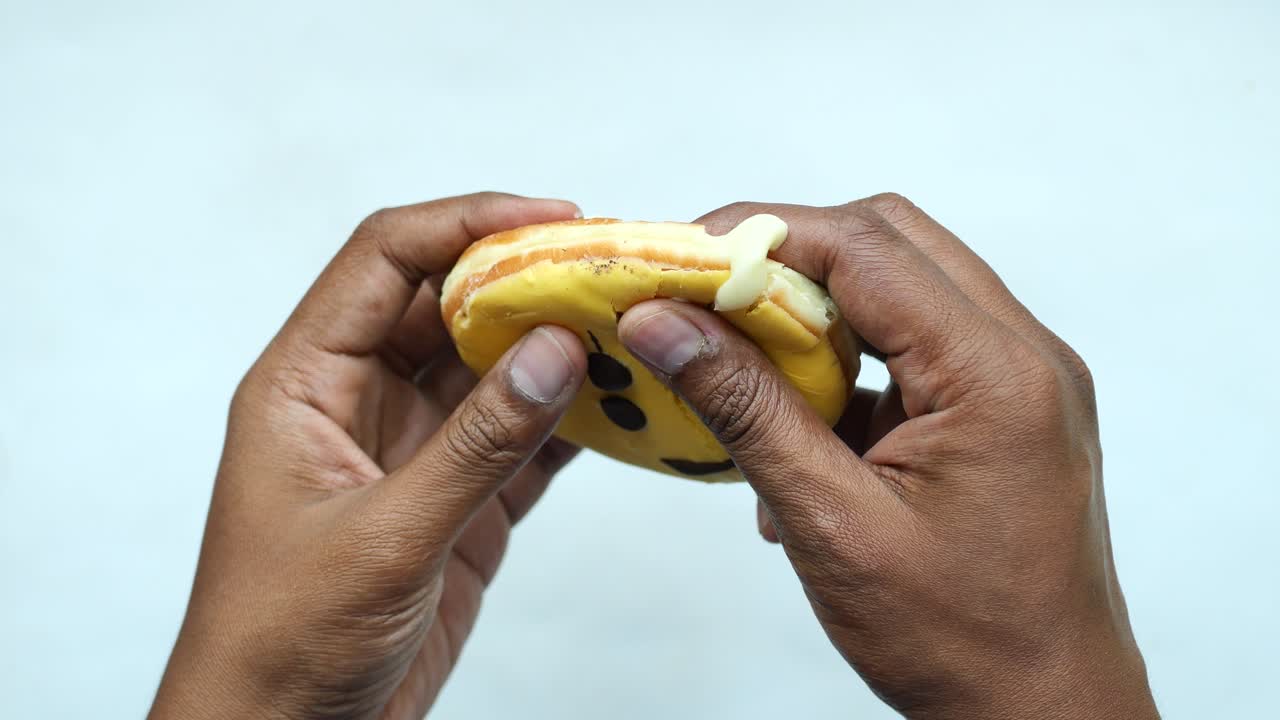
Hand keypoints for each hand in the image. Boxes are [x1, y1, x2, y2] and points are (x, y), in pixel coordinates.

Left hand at [150, 193, 586, 719]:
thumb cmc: (283, 644)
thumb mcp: (383, 539)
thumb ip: (475, 444)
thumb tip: (555, 348)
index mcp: (307, 383)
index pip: (386, 259)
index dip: (467, 223)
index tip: (554, 218)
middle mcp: (361, 400)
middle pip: (449, 302)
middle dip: (529, 277)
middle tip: (615, 267)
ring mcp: (414, 449)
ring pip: (492, 366)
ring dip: (557, 345)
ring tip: (634, 325)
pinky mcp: (456, 501)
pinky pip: (521, 437)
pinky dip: (571, 419)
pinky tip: (622, 405)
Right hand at [616, 195, 1158, 718]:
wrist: (1045, 713)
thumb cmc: (958, 642)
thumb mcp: (832, 524)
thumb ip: (747, 410)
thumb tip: (663, 324)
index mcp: (997, 375)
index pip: (868, 249)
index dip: (765, 235)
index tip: (682, 258)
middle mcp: (1024, 356)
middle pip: (892, 242)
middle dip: (790, 254)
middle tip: (705, 293)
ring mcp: (1021, 379)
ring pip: (902, 285)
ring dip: (817, 307)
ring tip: (742, 356)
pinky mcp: (1002, 407)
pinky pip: (915, 343)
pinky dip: (847, 360)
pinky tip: (799, 422)